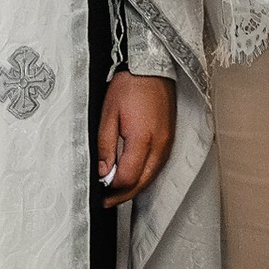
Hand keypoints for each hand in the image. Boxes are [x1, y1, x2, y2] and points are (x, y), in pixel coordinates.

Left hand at [96, 72, 173, 206]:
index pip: (127, 177)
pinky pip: (157, 167)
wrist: (153, 68)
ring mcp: (167, 144)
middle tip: (106, 200)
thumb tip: (103, 171)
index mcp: (142, 140)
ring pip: (151, 178)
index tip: (99, 189)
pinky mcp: (170, 140)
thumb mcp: (108, 114)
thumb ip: (105, 145)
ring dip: (134, 188)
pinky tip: (133, 176)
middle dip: (123, 195)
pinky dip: (144, 176)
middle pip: (141, 183)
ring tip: (116, 192)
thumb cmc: (130, 86)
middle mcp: (159, 146)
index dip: (112, 187)